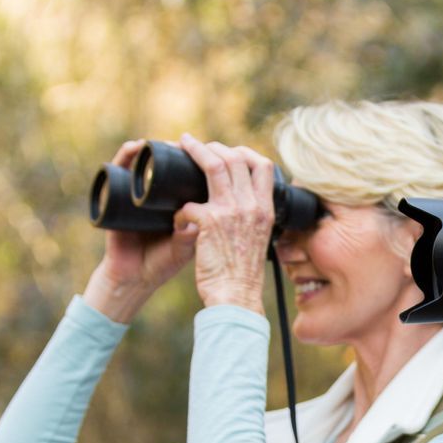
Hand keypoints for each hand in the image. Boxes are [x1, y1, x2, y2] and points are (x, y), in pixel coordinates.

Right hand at [83, 139, 200, 322]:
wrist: (133, 278)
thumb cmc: (161, 264)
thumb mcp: (183, 248)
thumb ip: (192, 234)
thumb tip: (205, 211)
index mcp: (176, 204)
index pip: (186, 175)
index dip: (195, 161)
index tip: (208, 151)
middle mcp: (156, 196)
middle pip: (166, 163)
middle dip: (177, 150)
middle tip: (186, 144)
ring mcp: (136, 195)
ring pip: (144, 162)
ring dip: (154, 148)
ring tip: (164, 143)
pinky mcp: (116, 198)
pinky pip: (118, 171)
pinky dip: (125, 157)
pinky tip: (134, 147)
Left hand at [176, 134, 275, 310]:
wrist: (236, 297)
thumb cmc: (242, 276)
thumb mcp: (257, 241)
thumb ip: (250, 220)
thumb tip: (237, 206)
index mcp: (265, 210)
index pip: (264, 166)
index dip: (245, 152)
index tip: (231, 152)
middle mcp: (252, 206)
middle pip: (236, 158)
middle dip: (214, 146)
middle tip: (196, 145)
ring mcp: (231, 212)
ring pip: (214, 165)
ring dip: (196, 151)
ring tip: (183, 145)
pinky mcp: (209, 223)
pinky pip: (190, 203)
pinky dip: (180, 209)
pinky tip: (177, 219)